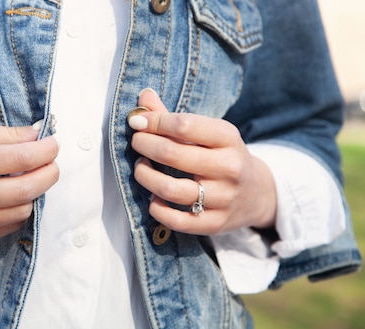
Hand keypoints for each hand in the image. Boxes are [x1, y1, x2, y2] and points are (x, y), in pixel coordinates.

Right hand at [0, 119, 58, 256]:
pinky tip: (10, 197)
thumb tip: (38, 136)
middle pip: (24, 190)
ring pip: (20, 212)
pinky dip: (16, 211)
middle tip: (52, 164)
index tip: (54, 144)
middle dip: (49, 174)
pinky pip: (6, 229)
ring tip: (28, 179)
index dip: (45, 151)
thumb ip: (1, 134)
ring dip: (34, 194)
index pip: (18, 159)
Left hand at [129, 88, 276, 234]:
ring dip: (145, 177)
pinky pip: (177, 221)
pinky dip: (158, 209)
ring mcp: (223, 198)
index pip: (184, 125)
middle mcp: (229, 167)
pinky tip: (154, 198)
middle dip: (145, 145)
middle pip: (172, 155)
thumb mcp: (208, 133)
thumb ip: (172, 117)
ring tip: (141, 168)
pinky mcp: (215, 223)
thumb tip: (143, 95)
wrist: (257, 193)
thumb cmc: (222, 156)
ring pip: (170, 190)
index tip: (137, 122)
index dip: (154, 122)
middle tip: (137, 143)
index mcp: (228, 138)